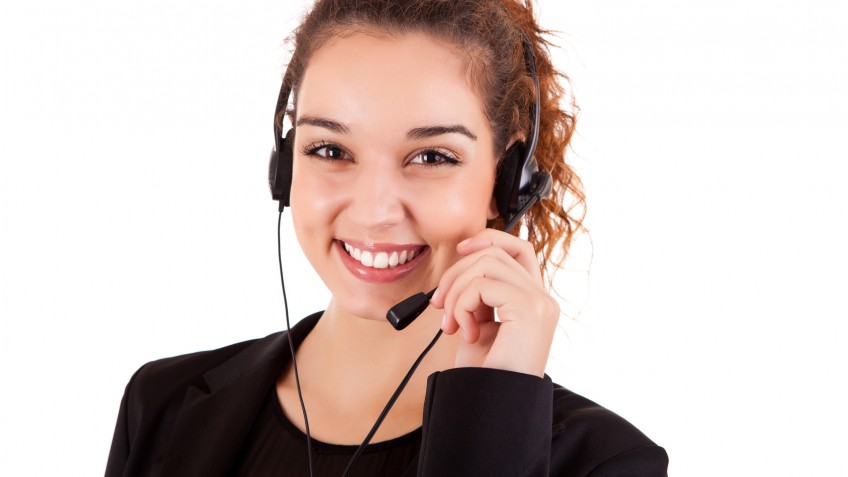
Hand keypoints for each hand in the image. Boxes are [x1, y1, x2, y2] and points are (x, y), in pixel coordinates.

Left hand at [429, 229, 559, 377]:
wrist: (492, 405)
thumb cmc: (485, 373)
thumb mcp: (479, 324)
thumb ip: (479, 295)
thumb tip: (460, 268)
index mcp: (534, 300)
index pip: (519, 249)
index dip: (490, 239)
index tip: (460, 250)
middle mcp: (543, 299)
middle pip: (495, 253)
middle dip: (456, 273)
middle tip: (439, 306)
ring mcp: (539, 303)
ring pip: (486, 263)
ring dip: (456, 292)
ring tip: (452, 324)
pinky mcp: (529, 309)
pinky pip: (481, 285)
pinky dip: (462, 307)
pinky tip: (465, 334)